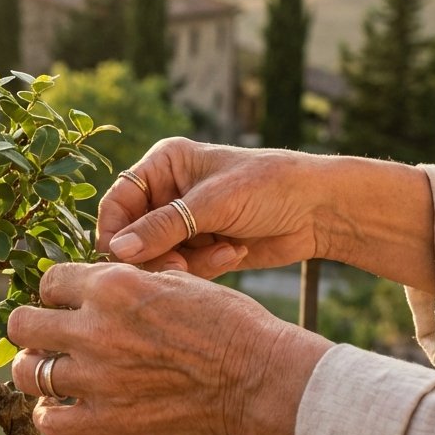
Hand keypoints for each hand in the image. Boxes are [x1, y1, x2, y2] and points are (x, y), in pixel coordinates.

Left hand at [6, 262, 331, 434]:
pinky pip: (49, 421)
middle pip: (22, 324)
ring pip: (26, 372)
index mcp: (112, 285)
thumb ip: (126, 280)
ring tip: (56, 373)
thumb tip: (93, 282)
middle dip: (34, 329)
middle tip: (52, 338)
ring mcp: (97, 377)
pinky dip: (51, 415)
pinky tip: (68, 407)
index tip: (70, 305)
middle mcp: (95, 328)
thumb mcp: (175, 280)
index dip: (59, 294)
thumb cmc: (227, 323)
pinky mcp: (108, 420)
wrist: (257, 377)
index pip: (49, 282)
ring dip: (37, 371)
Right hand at [99, 138, 326, 276]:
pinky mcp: (202, 249)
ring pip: (157, 258)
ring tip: (224, 252)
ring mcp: (185, 224)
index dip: (114, 231)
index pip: (118, 201)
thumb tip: (116, 251)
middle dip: (156, 254)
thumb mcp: (214, 204)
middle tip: (179, 265)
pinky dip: (205, 268)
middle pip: (133, 236)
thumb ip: (163, 228)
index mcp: (164, 165)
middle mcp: (168, 193)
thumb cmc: (269, 187)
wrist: (319, 210)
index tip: (121, 258)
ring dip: (187, 263)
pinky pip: (183, 270)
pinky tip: (235, 252)